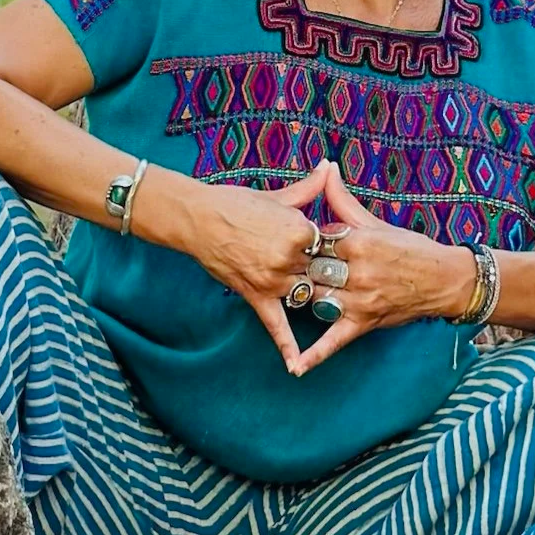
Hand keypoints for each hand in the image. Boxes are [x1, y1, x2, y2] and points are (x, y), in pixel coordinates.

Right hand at [189, 160, 331, 372]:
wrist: (198, 218)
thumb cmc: (236, 203)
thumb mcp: (277, 196)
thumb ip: (309, 188)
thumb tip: (328, 168)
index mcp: (301, 230)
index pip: (331, 244)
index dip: (332, 246)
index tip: (333, 245)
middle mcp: (290, 258)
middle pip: (322, 273)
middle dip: (328, 274)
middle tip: (336, 274)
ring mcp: (274, 280)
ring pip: (306, 295)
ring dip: (315, 297)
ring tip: (326, 298)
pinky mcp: (256, 296)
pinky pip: (276, 326)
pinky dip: (287, 347)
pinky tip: (298, 366)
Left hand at [293, 161, 474, 375]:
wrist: (444, 279)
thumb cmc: (409, 248)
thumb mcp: (375, 222)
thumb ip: (343, 200)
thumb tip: (327, 169)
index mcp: (359, 242)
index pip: (315, 241)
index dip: (303, 243)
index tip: (294, 241)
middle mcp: (358, 271)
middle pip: (311, 272)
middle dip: (299, 270)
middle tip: (287, 267)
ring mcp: (360, 300)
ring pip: (316, 300)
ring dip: (303, 298)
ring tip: (292, 292)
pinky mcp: (364, 323)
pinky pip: (334, 341)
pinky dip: (314, 355)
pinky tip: (294, 367)